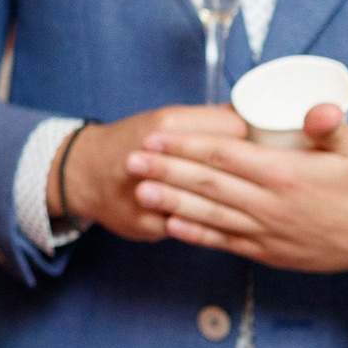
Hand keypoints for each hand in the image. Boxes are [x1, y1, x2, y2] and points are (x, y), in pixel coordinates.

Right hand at [51, 105, 248, 240]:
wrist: (84, 172)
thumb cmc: (134, 142)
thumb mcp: (168, 119)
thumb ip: (209, 121)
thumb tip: (256, 120)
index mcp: (168, 123)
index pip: (233, 129)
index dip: (253, 139)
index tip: (263, 146)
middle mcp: (158, 156)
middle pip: (225, 168)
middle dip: (250, 176)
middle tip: (261, 179)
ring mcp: (150, 192)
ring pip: (209, 204)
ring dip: (232, 205)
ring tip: (248, 204)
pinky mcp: (147, 222)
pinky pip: (191, 229)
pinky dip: (209, 228)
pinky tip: (227, 227)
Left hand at [125, 104, 347, 273]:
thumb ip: (332, 125)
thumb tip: (316, 109)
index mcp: (288, 175)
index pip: (225, 155)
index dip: (187, 144)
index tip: (157, 135)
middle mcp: (272, 206)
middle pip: (208, 185)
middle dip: (166, 170)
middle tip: (130, 159)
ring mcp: (269, 233)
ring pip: (210, 215)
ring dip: (171, 202)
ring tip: (138, 190)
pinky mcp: (270, 253)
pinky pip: (225, 242)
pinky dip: (195, 234)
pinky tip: (169, 224)